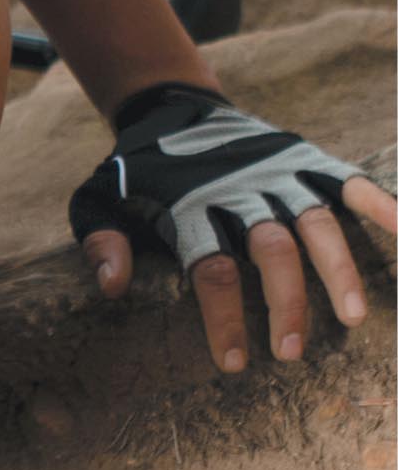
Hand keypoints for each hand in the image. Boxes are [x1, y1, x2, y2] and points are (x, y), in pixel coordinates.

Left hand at [71, 82, 394, 370]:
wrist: (172, 106)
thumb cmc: (137, 170)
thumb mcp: (99, 199)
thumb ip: (101, 241)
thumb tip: (113, 287)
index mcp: (191, 205)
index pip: (212, 268)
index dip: (224, 317)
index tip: (233, 363)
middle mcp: (241, 189)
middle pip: (271, 250)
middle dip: (285, 303)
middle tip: (291, 352)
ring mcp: (279, 173)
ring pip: (317, 223)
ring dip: (338, 271)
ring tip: (352, 318)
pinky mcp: (307, 160)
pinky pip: (351, 183)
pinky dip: (382, 206)